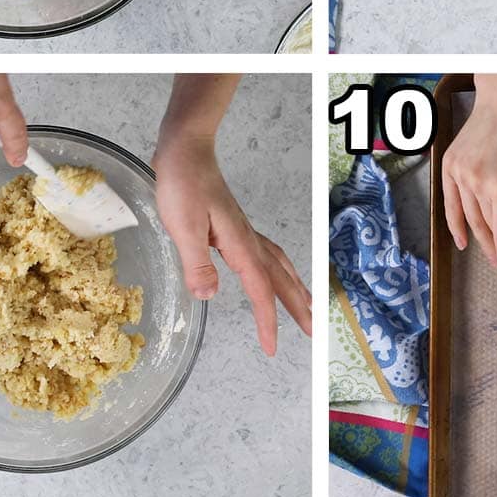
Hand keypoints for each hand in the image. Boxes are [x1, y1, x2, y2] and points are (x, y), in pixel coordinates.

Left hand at [152, 134, 311, 355]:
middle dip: (298, 307)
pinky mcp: (235, 226)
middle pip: (280, 279)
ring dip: (295, 288)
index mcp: (239, 244)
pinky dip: (279, 271)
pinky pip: (268, 255)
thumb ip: (197, 262)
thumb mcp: (183, 226)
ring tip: (308, 307)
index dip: (268, 320)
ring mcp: (244, 232)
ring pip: (279, 265)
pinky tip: (274, 273)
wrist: (187, 150)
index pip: (260, 289)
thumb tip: (210, 296)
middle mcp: (248, 239)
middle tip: (314, 333)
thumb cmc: (183, 183)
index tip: (272, 347)